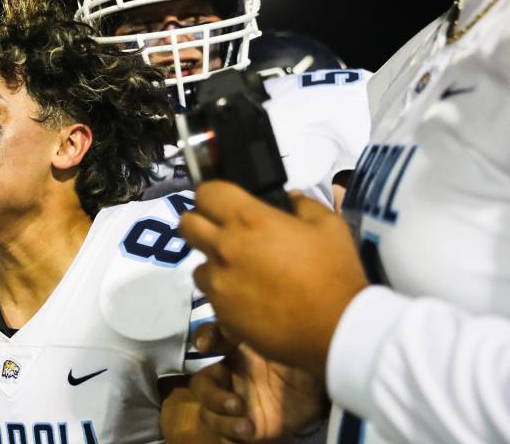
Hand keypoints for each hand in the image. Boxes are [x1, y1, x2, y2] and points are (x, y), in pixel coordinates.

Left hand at [179, 181, 367, 376]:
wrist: (335, 330)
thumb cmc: (334, 272)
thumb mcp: (329, 227)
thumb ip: (305, 205)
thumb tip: (291, 198)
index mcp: (247, 219)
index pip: (206, 192)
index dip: (213, 195)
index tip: (225, 203)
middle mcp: (224, 247)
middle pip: (187, 225)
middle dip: (200, 224)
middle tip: (222, 232)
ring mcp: (218, 282)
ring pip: (196, 264)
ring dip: (212, 263)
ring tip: (240, 271)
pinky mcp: (220, 312)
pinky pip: (211, 295)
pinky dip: (223, 293)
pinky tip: (249, 298)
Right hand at [190, 323, 326, 441]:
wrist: (335, 381)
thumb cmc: (307, 352)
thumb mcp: (281, 333)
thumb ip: (254, 323)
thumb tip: (231, 306)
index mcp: (238, 348)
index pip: (210, 338)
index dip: (203, 339)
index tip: (205, 346)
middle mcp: (235, 375)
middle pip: (201, 385)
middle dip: (210, 394)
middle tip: (235, 402)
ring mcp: (242, 402)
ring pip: (208, 412)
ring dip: (219, 418)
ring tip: (244, 425)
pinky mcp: (254, 427)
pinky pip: (226, 435)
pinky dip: (229, 435)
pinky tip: (248, 431)